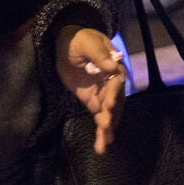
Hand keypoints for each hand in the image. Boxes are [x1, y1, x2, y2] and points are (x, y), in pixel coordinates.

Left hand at [57, 26, 125, 153]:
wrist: (68, 44)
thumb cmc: (80, 40)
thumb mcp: (87, 43)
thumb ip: (98, 54)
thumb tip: (112, 66)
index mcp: (114, 67)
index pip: (115, 83)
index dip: (112, 94)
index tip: (107, 106)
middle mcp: (112, 83)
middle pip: (114, 102)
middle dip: (110, 116)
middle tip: (105, 129)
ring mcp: (103, 93)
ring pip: (108, 113)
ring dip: (107, 128)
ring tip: (103, 144)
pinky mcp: (92, 101)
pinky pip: (98, 116)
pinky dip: (101, 129)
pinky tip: (102, 143)